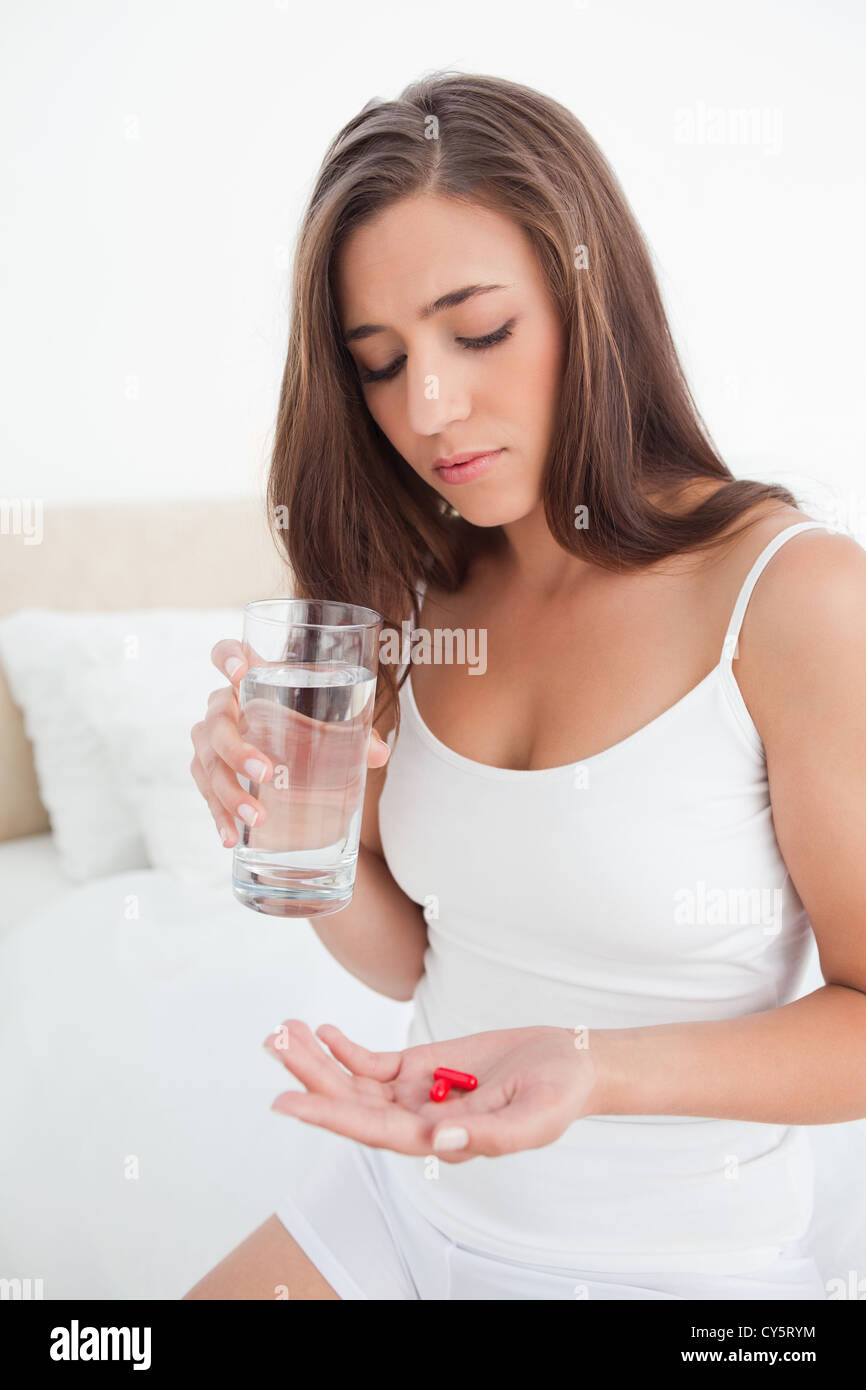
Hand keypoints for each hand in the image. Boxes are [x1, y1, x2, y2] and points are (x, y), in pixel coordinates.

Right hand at [189, 638, 390, 847]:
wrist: (289, 745)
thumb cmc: (309, 721)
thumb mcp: (331, 720)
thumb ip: (356, 731)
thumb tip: (378, 754)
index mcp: (249, 680)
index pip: (225, 653)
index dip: (226, 657)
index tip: (240, 672)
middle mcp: (223, 706)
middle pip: (215, 722)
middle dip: (236, 749)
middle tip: (267, 774)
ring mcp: (210, 740)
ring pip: (206, 762)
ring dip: (228, 792)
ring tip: (256, 819)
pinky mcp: (208, 771)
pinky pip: (205, 792)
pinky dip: (218, 815)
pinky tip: (230, 837)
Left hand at [263, 1020, 599, 1161]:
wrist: (572, 1064)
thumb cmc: (559, 1096)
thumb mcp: (534, 1119)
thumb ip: (488, 1134)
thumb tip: (438, 1140)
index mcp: (439, 1140)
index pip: (371, 1130)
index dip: (327, 1115)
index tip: (286, 1100)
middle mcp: (417, 1121)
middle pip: (351, 1102)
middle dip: (310, 1075)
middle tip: (274, 1044)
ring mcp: (417, 1093)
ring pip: (354, 1081)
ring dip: (319, 1059)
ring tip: (284, 1031)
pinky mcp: (423, 1067)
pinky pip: (374, 1063)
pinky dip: (346, 1049)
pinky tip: (323, 1031)